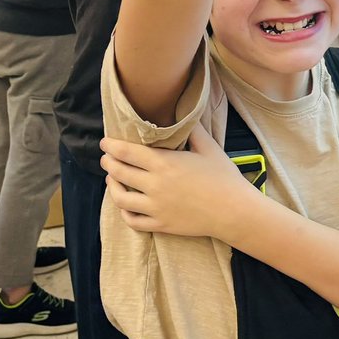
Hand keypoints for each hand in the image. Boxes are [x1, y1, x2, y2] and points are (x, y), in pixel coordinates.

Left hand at [101, 124, 255, 239]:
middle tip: (106, 158)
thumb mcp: (209, 148)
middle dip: (108, 163)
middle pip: (119, 173)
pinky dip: (124, 212)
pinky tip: (125, 205)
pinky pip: (132, 221)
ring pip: (120, 199)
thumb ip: (192, 130)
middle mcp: (155, 185)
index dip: (112, 146)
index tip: (105, 142)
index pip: (127, 152)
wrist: (233, 210)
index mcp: (164, 164)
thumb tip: (182, 114)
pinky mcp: (160, 224)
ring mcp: (155, 208)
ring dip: (111, 187)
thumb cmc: (224, 177)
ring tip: (111, 180)